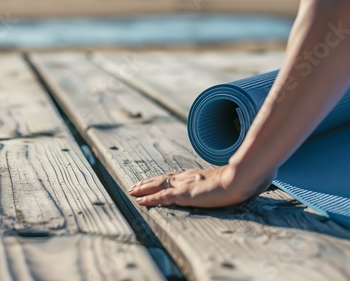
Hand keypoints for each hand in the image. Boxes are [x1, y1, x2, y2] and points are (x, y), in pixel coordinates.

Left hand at [128, 165, 272, 207]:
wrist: (243, 178)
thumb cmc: (243, 178)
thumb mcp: (233, 180)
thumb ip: (231, 181)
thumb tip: (241, 184)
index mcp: (199, 174)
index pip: (176, 176)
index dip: (163, 179)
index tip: (154, 180)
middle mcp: (188, 177)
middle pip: (163, 178)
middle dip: (148, 182)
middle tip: (135, 185)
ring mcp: (185, 185)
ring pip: (158, 185)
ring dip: (144, 188)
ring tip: (132, 191)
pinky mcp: (184, 194)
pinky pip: (162, 197)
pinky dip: (150, 199)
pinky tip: (140, 201)